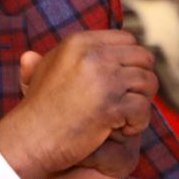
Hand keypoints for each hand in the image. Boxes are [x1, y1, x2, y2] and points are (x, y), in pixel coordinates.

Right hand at [0, 30, 156, 178]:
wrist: (30, 139)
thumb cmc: (39, 108)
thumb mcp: (47, 68)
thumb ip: (72, 54)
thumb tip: (100, 49)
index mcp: (79, 42)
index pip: (127, 40)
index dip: (131, 61)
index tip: (122, 81)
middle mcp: (93, 55)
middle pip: (143, 58)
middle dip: (141, 80)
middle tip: (127, 101)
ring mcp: (104, 80)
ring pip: (148, 82)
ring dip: (141, 102)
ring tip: (124, 117)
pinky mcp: (111, 106)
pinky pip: (143, 108)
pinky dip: (138, 122)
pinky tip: (121, 129)